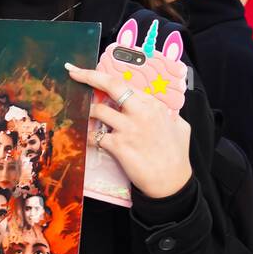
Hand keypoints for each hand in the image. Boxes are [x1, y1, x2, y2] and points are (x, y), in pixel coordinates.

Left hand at [66, 63, 192, 198]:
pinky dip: (88, 136)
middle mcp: (141, 112)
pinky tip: (88, 138)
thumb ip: (167, 113)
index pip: (123, 83)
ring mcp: (128, 128)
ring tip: (86, 117)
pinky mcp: (119, 146)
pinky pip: (94, 136)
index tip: (85, 71)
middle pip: (110, 85)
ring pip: (98, 111)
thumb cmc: (176, 155)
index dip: (101, 75)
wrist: (172, 182)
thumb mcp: (180, 126)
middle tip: (73, 74)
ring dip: (88, 114)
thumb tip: (162, 109)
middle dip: (88, 76)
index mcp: (153, 105)